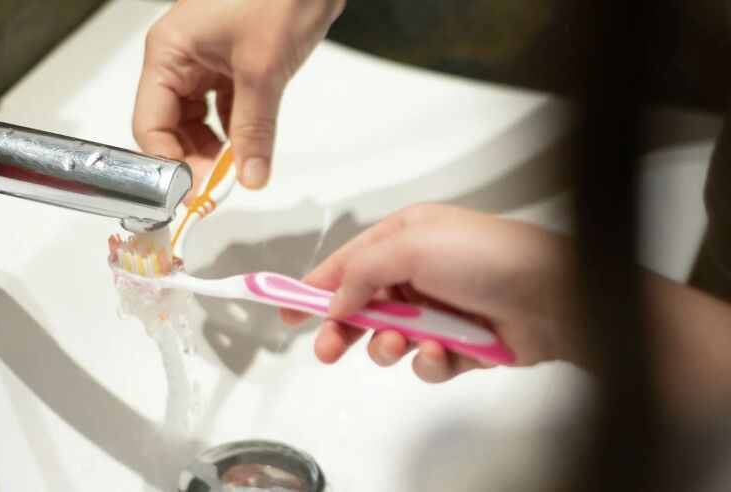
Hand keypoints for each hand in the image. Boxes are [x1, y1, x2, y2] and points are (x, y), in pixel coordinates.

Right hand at [134, 0, 344, 197]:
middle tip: (218, 189)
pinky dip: (233, 131)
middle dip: (192, 160)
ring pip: (197, 121)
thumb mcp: (262, 71)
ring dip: (213, 149)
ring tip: (235, 171)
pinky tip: (247, 149)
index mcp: (168, 53)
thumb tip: (250, 176)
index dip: (168, 164)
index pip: (150, 125)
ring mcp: (205, 62)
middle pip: (170, 126)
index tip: (193, 193)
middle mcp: (179, 59)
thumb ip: (254, 130)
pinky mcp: (231, 65)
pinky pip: (222, 109)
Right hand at [281, 203, 574, 382]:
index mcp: (404, 239)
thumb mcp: (411, 247)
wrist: (555, 297)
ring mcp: (439, 310)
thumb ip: (361, 272)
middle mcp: (419, 273)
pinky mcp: (459, 345)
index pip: (346, 264)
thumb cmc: (488, 257)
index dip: (313, 288)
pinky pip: (425, 361)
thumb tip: (333, 301)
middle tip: (327, 350)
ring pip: (389, 339)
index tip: (284, 309)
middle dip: (343, 329)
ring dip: (390, 345)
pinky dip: (430, 361)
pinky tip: (443, 353)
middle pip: (361, 307)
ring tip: (402, 342)